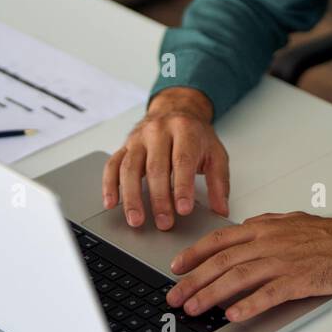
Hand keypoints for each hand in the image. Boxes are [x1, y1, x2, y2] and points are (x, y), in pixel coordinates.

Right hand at [103, 87, 228, 229]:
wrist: (177, 109)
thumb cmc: (196, 135)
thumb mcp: (216, 153)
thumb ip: (219, 182)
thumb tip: (221, 210)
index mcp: (185, 131)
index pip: (182, 161)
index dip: (182, 187)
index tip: (183, 209)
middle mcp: (158, 131)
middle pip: (155, 167)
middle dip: (159, 198)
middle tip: (164, 222)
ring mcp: (138, 138)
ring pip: (130, 168)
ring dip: (132, 197)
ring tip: (137, 220)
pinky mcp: (124, 146)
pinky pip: (112, 165)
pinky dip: (110, 186)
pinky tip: (111, 203)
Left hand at [165, 207, 331, 321]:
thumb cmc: (328, 234)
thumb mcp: (288, 221)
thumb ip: (263, 227)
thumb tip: (241, 230)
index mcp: (263, 227)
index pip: (219, 240)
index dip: (194, 253)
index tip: (176, 266)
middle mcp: (268, 242)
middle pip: (221, 261)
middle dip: (193, 280)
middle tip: (175, 296)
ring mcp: (282, 260)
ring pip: (238, 278)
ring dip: (211, 295)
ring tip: (195, 308)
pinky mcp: (298, 280)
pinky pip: (268, 294)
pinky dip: (248, 305)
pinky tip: (233, 314)